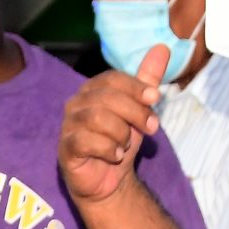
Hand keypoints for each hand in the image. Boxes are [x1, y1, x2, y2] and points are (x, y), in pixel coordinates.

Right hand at [59, 44, 168, 205]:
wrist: (109, 179)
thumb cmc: (120, 141)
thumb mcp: (139, 109)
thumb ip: (147, 80)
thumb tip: (162, 48)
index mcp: (92, 90)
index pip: (112, 79)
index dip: (135, 87)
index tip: (155, 98)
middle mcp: (75, 104)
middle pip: (107, 98)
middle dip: (135, 113)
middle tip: (152, 128)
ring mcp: (68, 126)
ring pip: (99, 119)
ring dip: (122, 134)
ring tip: (125, 145)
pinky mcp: (65, 148)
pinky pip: (88, 142)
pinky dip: (109, 150)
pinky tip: (115, 157)